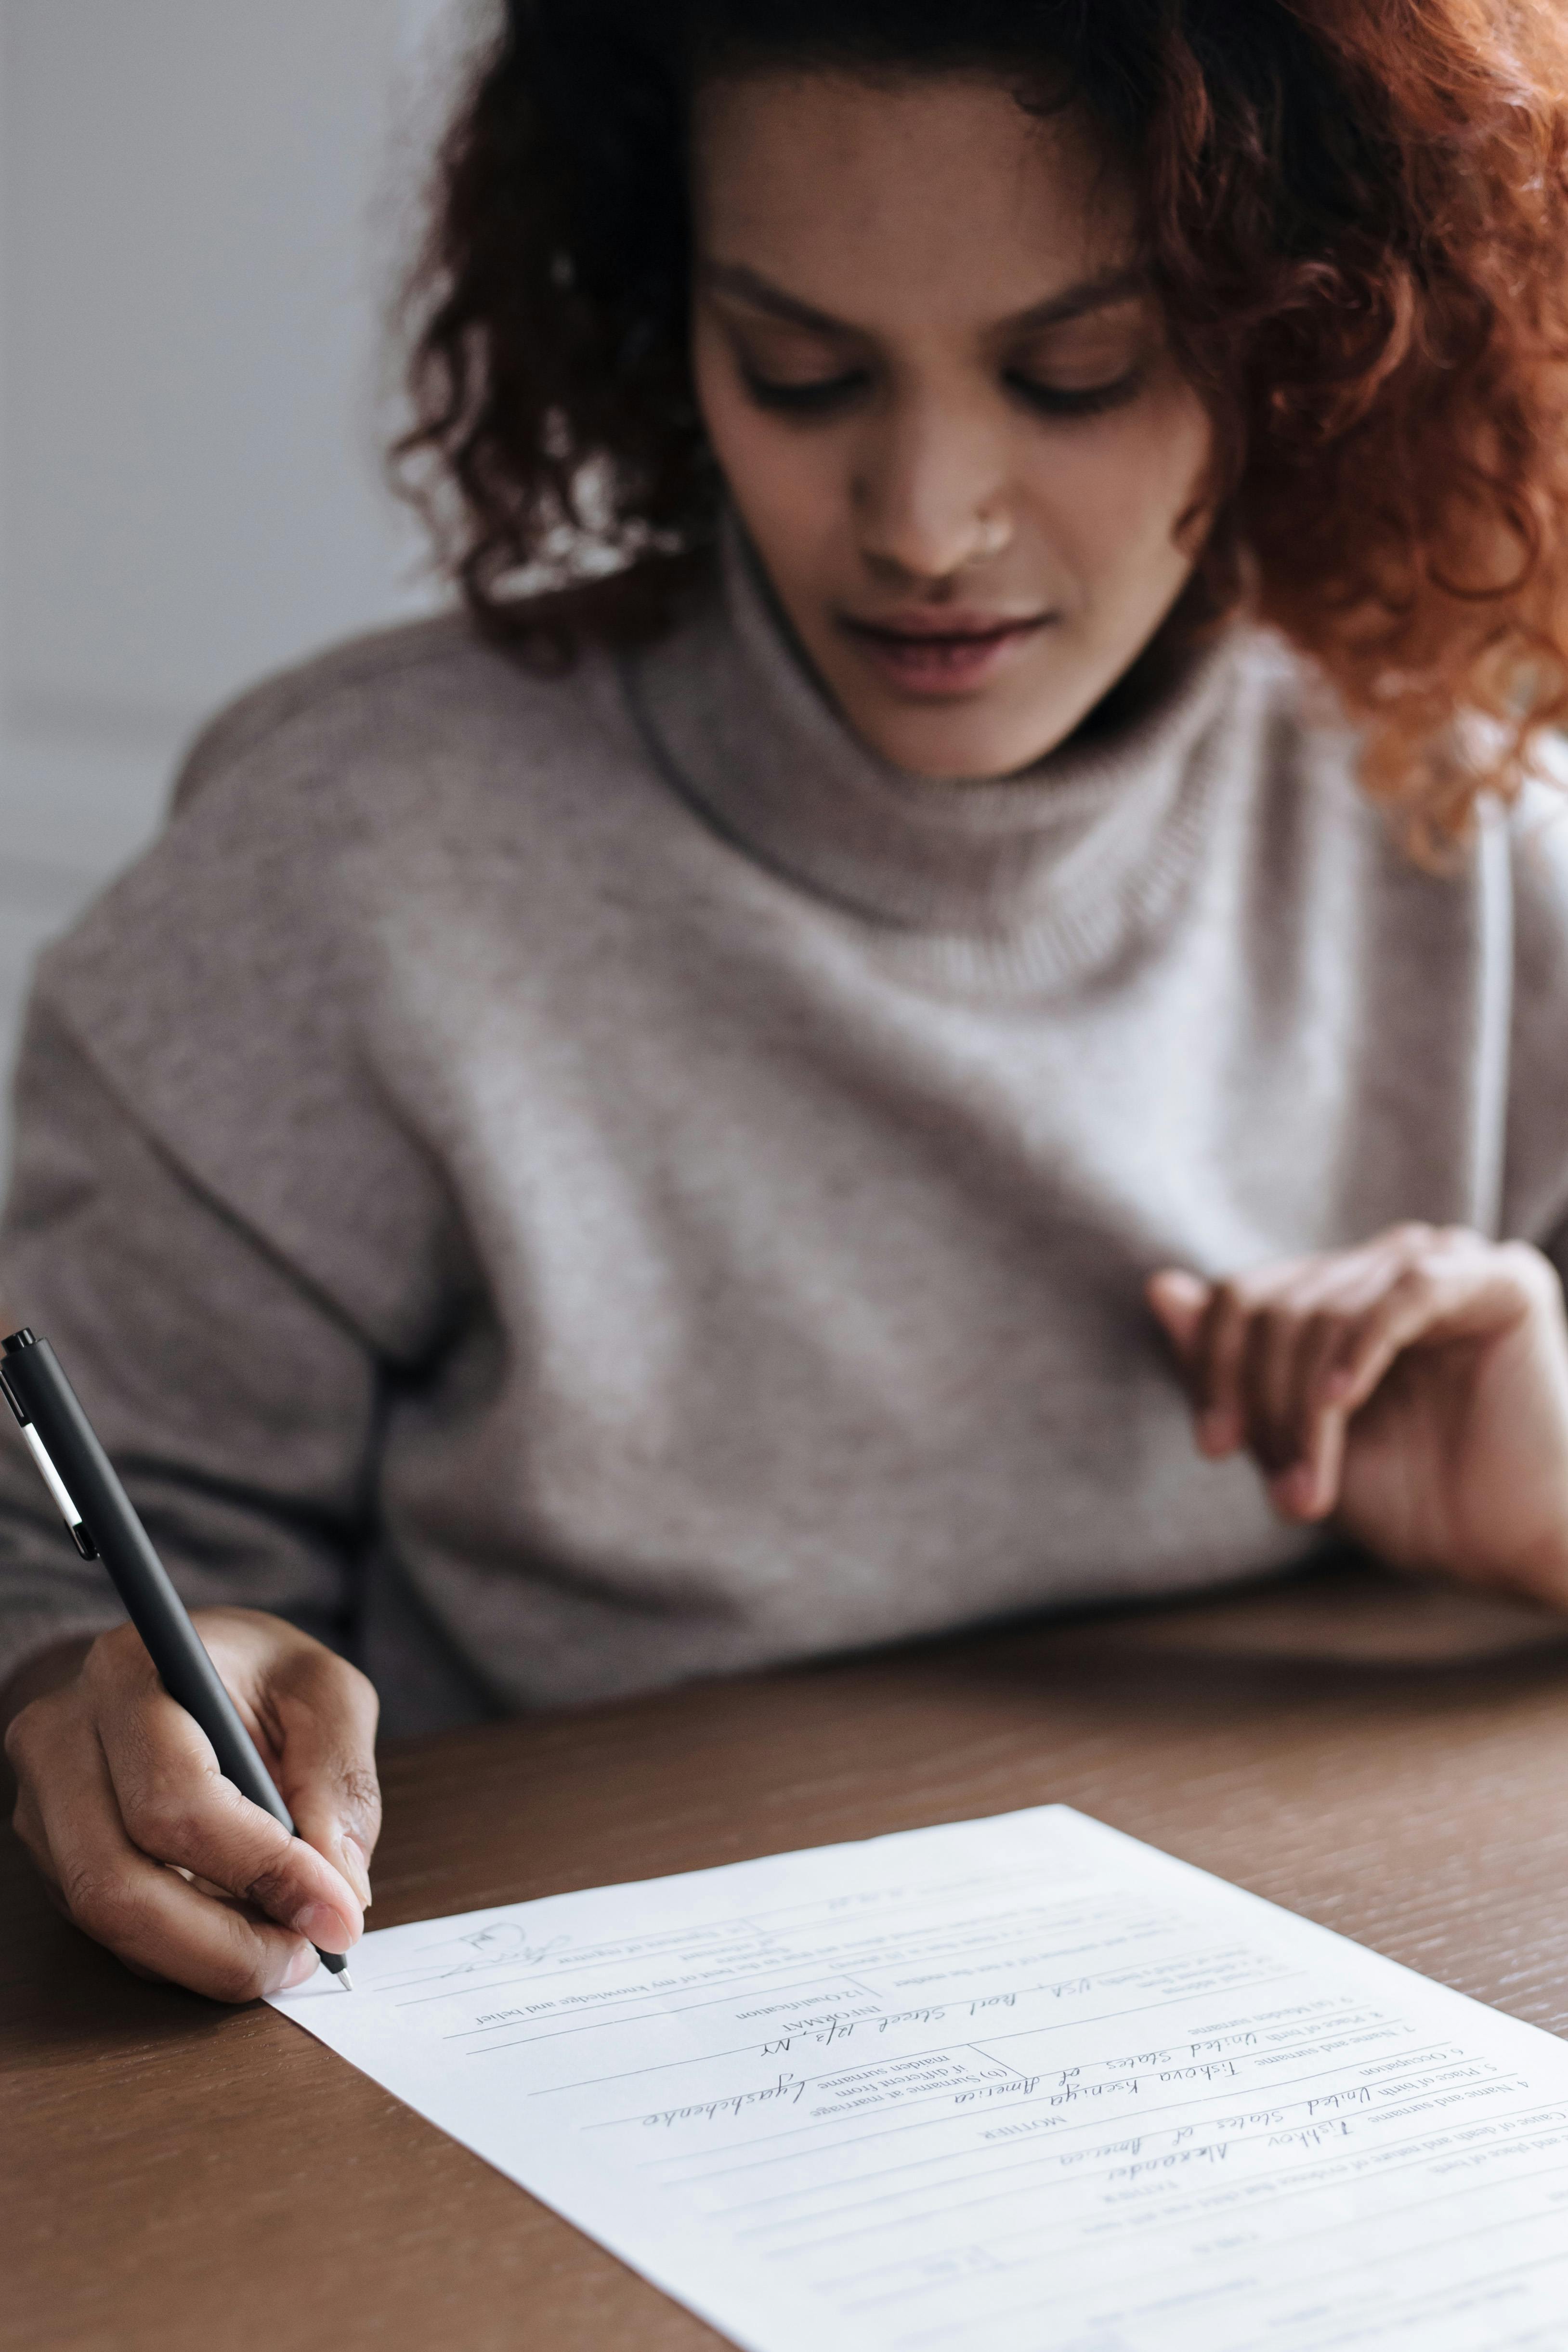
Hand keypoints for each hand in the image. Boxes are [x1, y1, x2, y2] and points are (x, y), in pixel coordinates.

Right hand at [5, 1607, 378, 2001]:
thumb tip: (343, 1887)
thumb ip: (339, 1778)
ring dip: (205, 1959)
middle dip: (224, 1945)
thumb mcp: (324, 1690)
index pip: (175, 1799)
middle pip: (117, 1883)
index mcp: (127, 1673)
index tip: (336, 1911)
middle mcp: (61, 1740)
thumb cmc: (256, 1674)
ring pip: (108, 1921)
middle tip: (308, 1953)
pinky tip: (240, 1932)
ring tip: (284, 1946)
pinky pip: (110, 1932)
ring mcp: (44, 1805)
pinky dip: (184, 1951)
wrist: (182, 1666)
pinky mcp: (53, 1855)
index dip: (260, 1868)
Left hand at [1147, 1223, 1567, 1605]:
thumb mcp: (1294, 1437)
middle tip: (1284, 1492)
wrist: (1517, 1553)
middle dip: (1263, 1404)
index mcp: (1348, 1293)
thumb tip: (1158, 1285)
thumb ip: (1232, 1367)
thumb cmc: (1418, 1503)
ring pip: (1327, 1307)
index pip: (1244, 1295)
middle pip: (1275, 1303)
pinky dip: (1359, 1352)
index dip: (1213, 1367)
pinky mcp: (1502, 1281)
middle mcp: (1394, 1265)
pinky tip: (1342, 1405)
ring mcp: (1450, 1264)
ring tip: (1313, 1491)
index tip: (1214, 1446)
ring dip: (1304, 1409)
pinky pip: (1402, 1293)